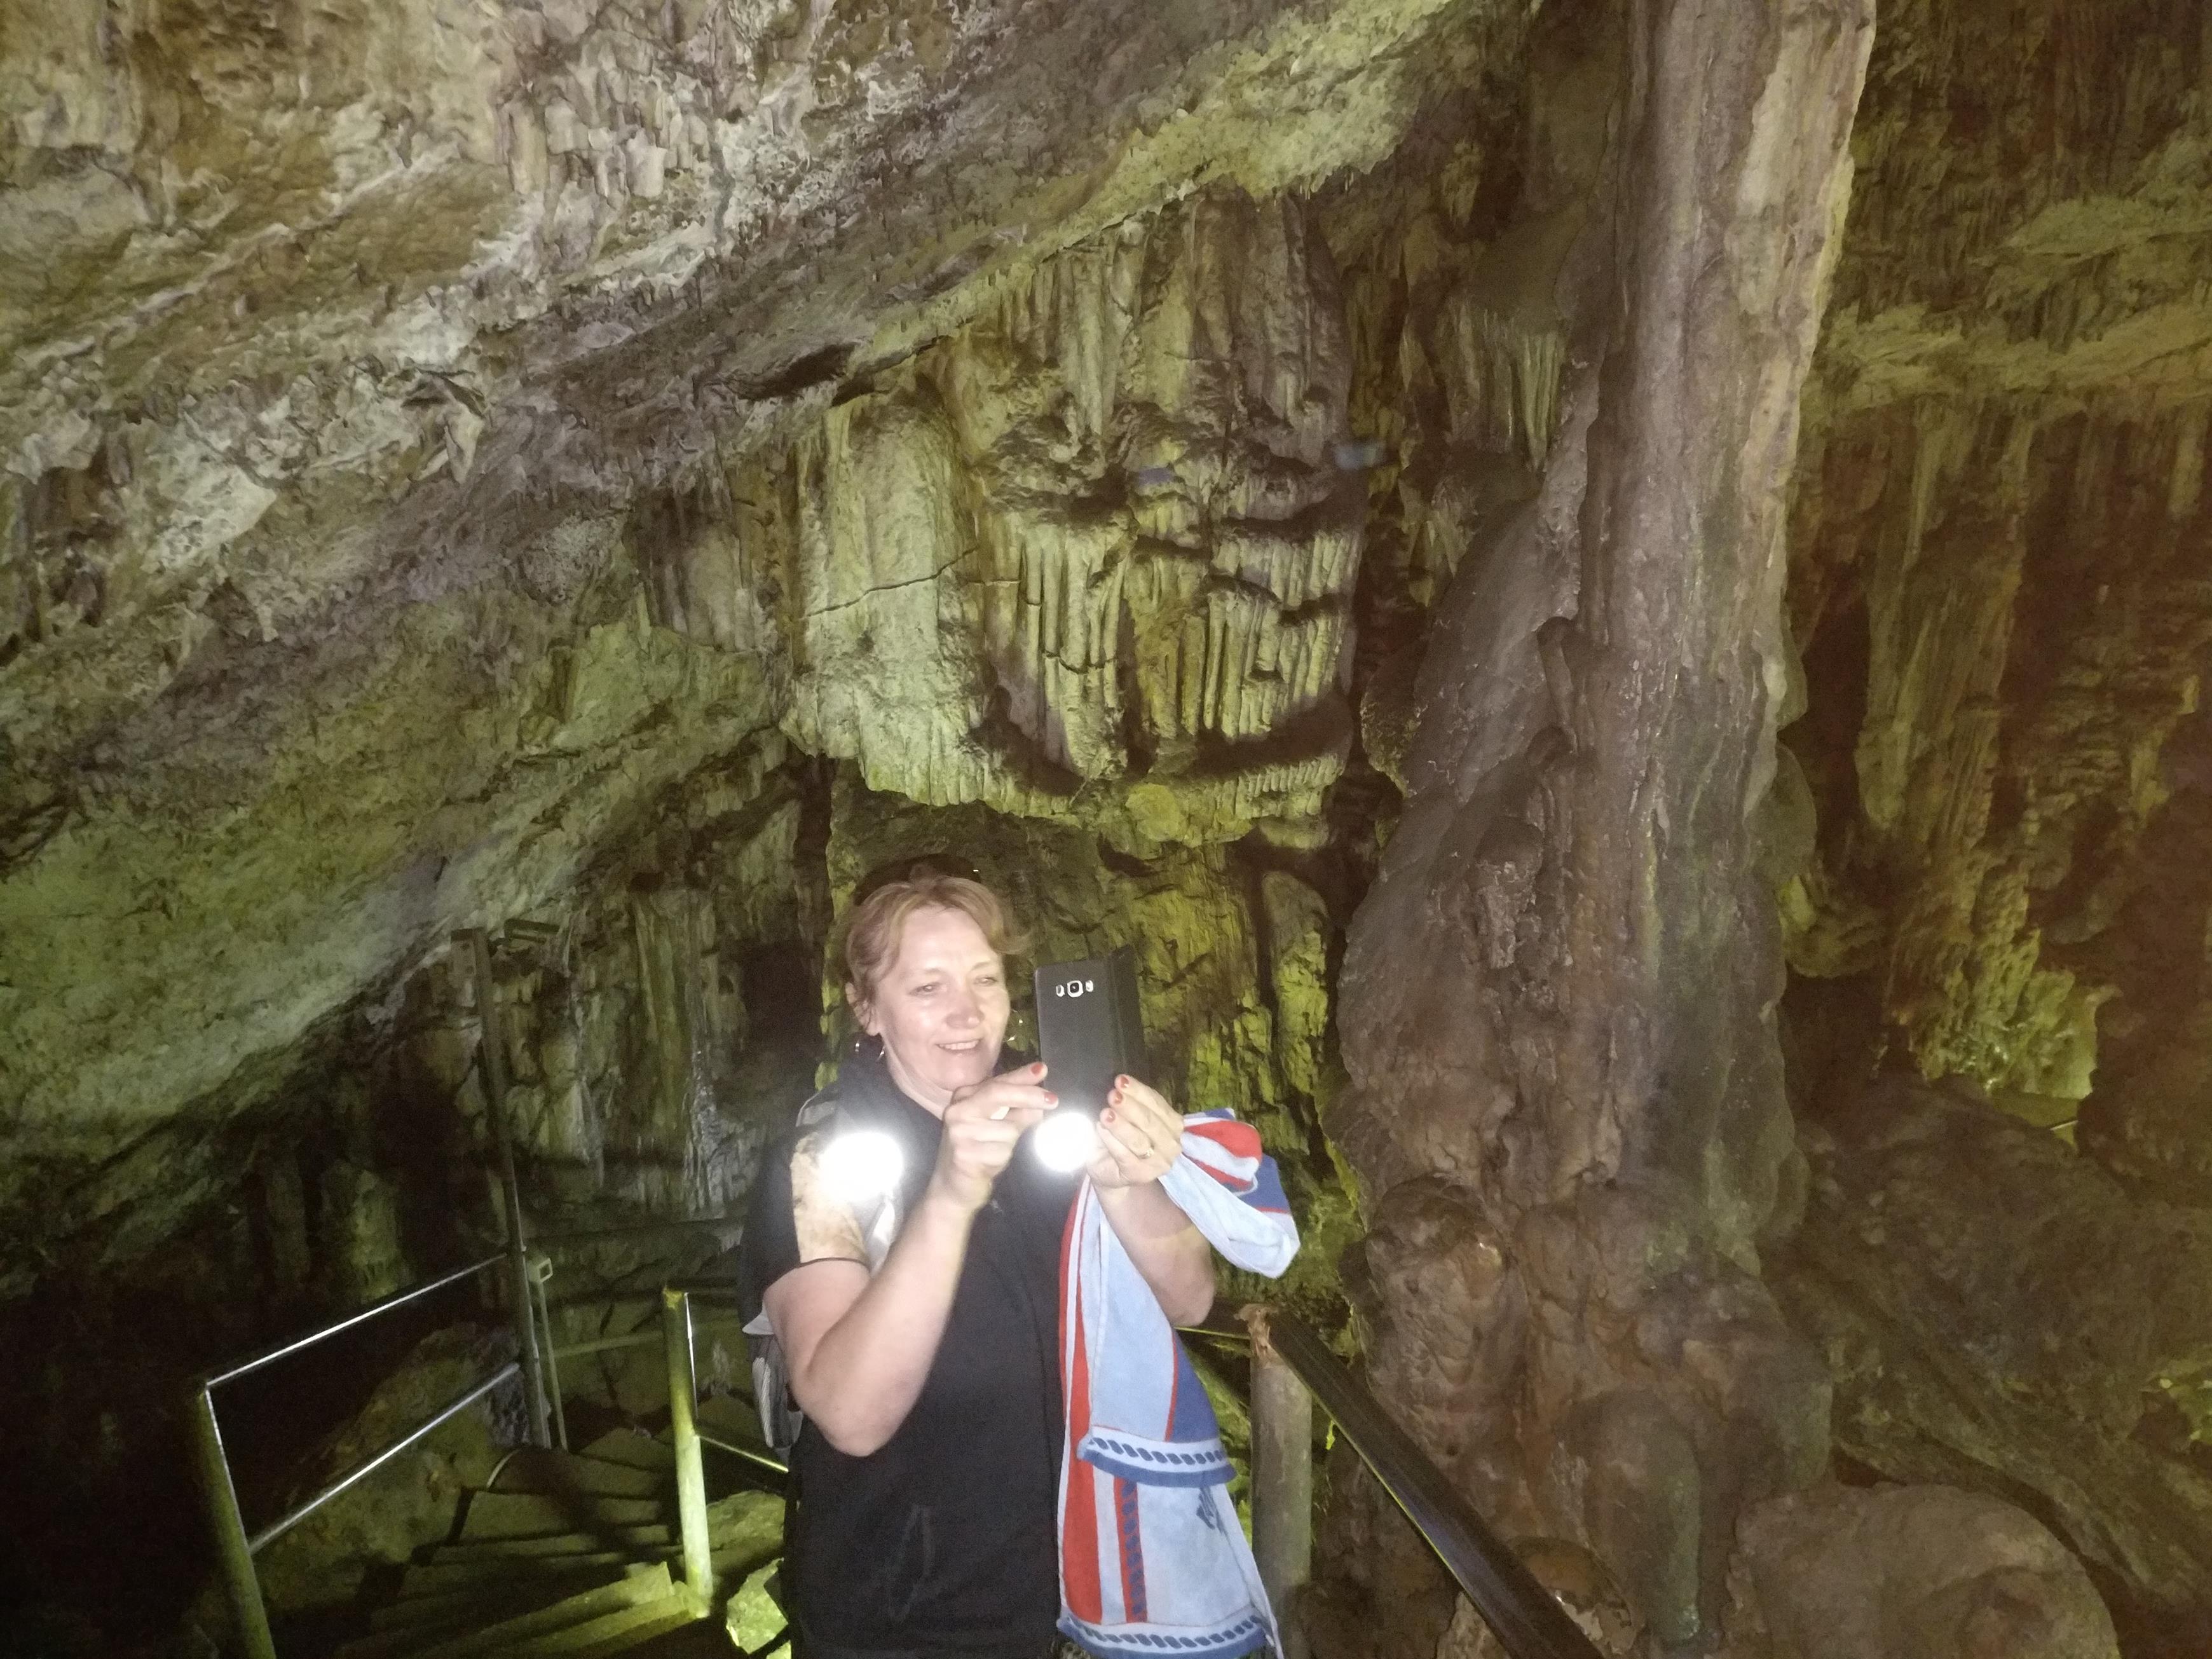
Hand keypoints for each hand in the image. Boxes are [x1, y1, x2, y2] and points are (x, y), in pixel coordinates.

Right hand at [931, 1063, 1054, 1212]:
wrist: (952, 1186)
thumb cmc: (978, 1150)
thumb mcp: (996, 1124)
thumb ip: (1016, 1108)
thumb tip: (1042, 1098)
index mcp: (964, 1098)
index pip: (998, 1082)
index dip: (1022, 1076)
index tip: (1043, 1070)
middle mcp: (958, 1111)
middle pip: (999, 1094)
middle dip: (1028, 1095)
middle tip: (1053, 1100)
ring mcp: (959, 1133)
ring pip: (1007, 1129)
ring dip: (1012, 1140)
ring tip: (996, 1149)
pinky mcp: (964, 1155)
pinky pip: (1002, 1151)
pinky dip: (1003, 1157)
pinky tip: (989, 1162)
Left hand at [1089, 1075, 1181, 1189]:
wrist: (1112, 1172)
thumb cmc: (1122, 1140)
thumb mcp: (1129, 1118)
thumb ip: (1130, 1104)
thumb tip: (1118, 1086)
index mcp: (1172, 1123)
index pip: (1157, 1103)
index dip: (1138, 1091)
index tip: (1120, 1080)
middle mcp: (1172, 1143)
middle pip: (1150, 1121)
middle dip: (1130, 1107)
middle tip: (1112, 1095)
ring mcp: (1159, 1162)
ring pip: (1139, 1140)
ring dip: (1120, 1125)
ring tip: (1105, 1114)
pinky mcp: (1141, 1175)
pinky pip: (1124, 1155)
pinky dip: (1111, 1141)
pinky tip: (1100, 1130)